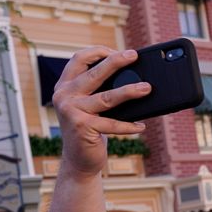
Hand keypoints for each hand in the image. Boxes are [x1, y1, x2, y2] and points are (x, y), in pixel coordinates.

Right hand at [52, 47, 149, 178]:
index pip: (78, 58)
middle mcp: (64, 96)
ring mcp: (71, 112)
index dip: (98, 52)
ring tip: (147, 88)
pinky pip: (112, 124)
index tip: (117, 51)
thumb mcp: (89, 106)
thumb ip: (99, 90)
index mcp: (64, 86)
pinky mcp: (82, 128)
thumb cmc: (89, 129)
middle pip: (94, 74)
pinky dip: (128, 125)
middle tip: (133, 55)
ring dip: (129, 92)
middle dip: (115, 62)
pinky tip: (141, 126)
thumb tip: (132, 76)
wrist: (78, 160)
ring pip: (106, 98)